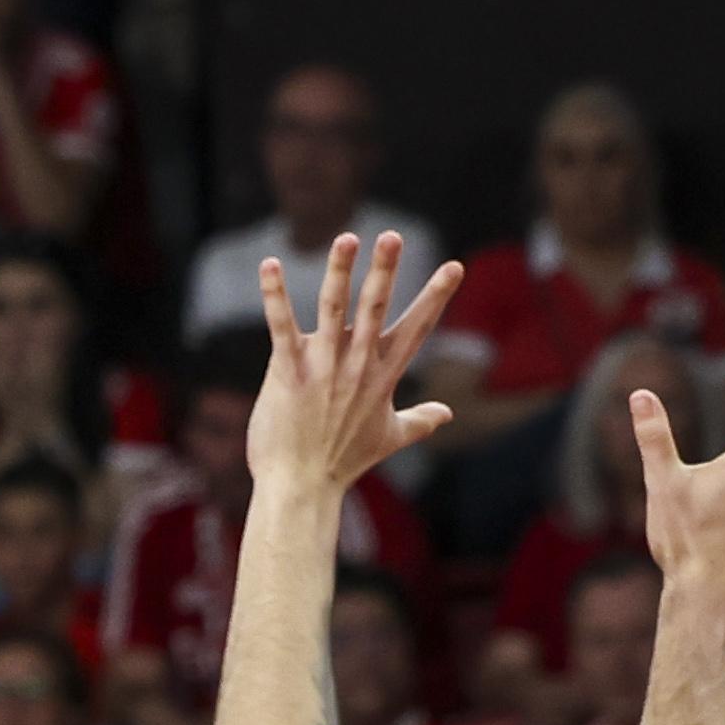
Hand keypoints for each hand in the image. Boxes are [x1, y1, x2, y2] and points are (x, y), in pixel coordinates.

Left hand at [245, 233, 464, 497]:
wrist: (302, 487)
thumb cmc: (343, 463)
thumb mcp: (389, 438)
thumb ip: (420, 420)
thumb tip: (447, 413)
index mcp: (382, 376)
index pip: (416, 329)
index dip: (436, 297)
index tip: (454, 267)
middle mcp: (356, 367)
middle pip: (375, 310)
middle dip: (385, 272)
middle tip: (392, 236)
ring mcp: (322, 368)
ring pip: (333, 309)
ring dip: (339, 272)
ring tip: (346, 237)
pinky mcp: (288, 372)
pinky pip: (280, 326)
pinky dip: (275, 295)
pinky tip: (269, 265)